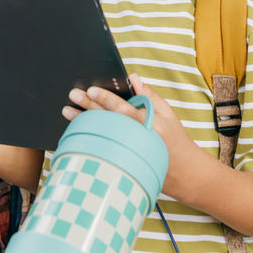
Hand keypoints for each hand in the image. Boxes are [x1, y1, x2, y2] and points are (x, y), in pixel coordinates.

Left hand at [64, 74, 202, 197]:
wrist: (185, 175)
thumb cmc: (176, 141)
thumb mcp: (169, 114)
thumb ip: (149, 95)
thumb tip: (133, 77)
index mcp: (149, 124)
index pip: (124, 110)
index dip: (106, 99)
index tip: (91, 90)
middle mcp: (136, 139)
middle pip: (108, 120)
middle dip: (88, 107)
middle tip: (73, 95)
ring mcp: (128, 154)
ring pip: (100, 135)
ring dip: (82, 122)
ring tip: (67, 111)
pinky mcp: (123, 165)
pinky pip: (102, 149)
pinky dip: (88, 138)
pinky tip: (76, 130)